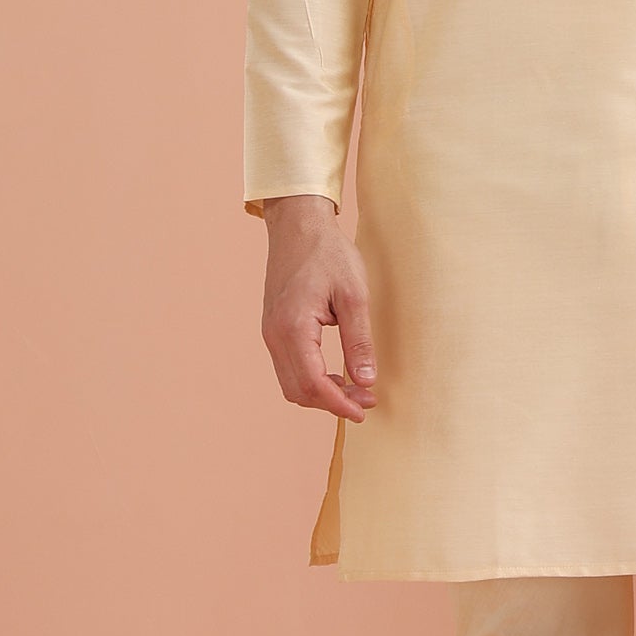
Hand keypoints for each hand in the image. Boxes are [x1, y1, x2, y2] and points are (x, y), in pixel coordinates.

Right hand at [260, 196, 377, 420]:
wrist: (298, 225)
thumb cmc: (328, 253)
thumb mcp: (354, 294)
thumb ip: (359, 340)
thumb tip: (365, 380)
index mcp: (293, 327)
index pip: (313, 384)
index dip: (339, 404)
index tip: (364, 410)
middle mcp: (274, 335)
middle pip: (298, 391)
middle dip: (332, 403)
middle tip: (366, 399)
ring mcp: (270, 332)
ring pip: (290, 383)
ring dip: (320, 394)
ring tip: (354, 389)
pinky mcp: (273, 328)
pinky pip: (288, 367)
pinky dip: (310, 380)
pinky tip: (335, 374)